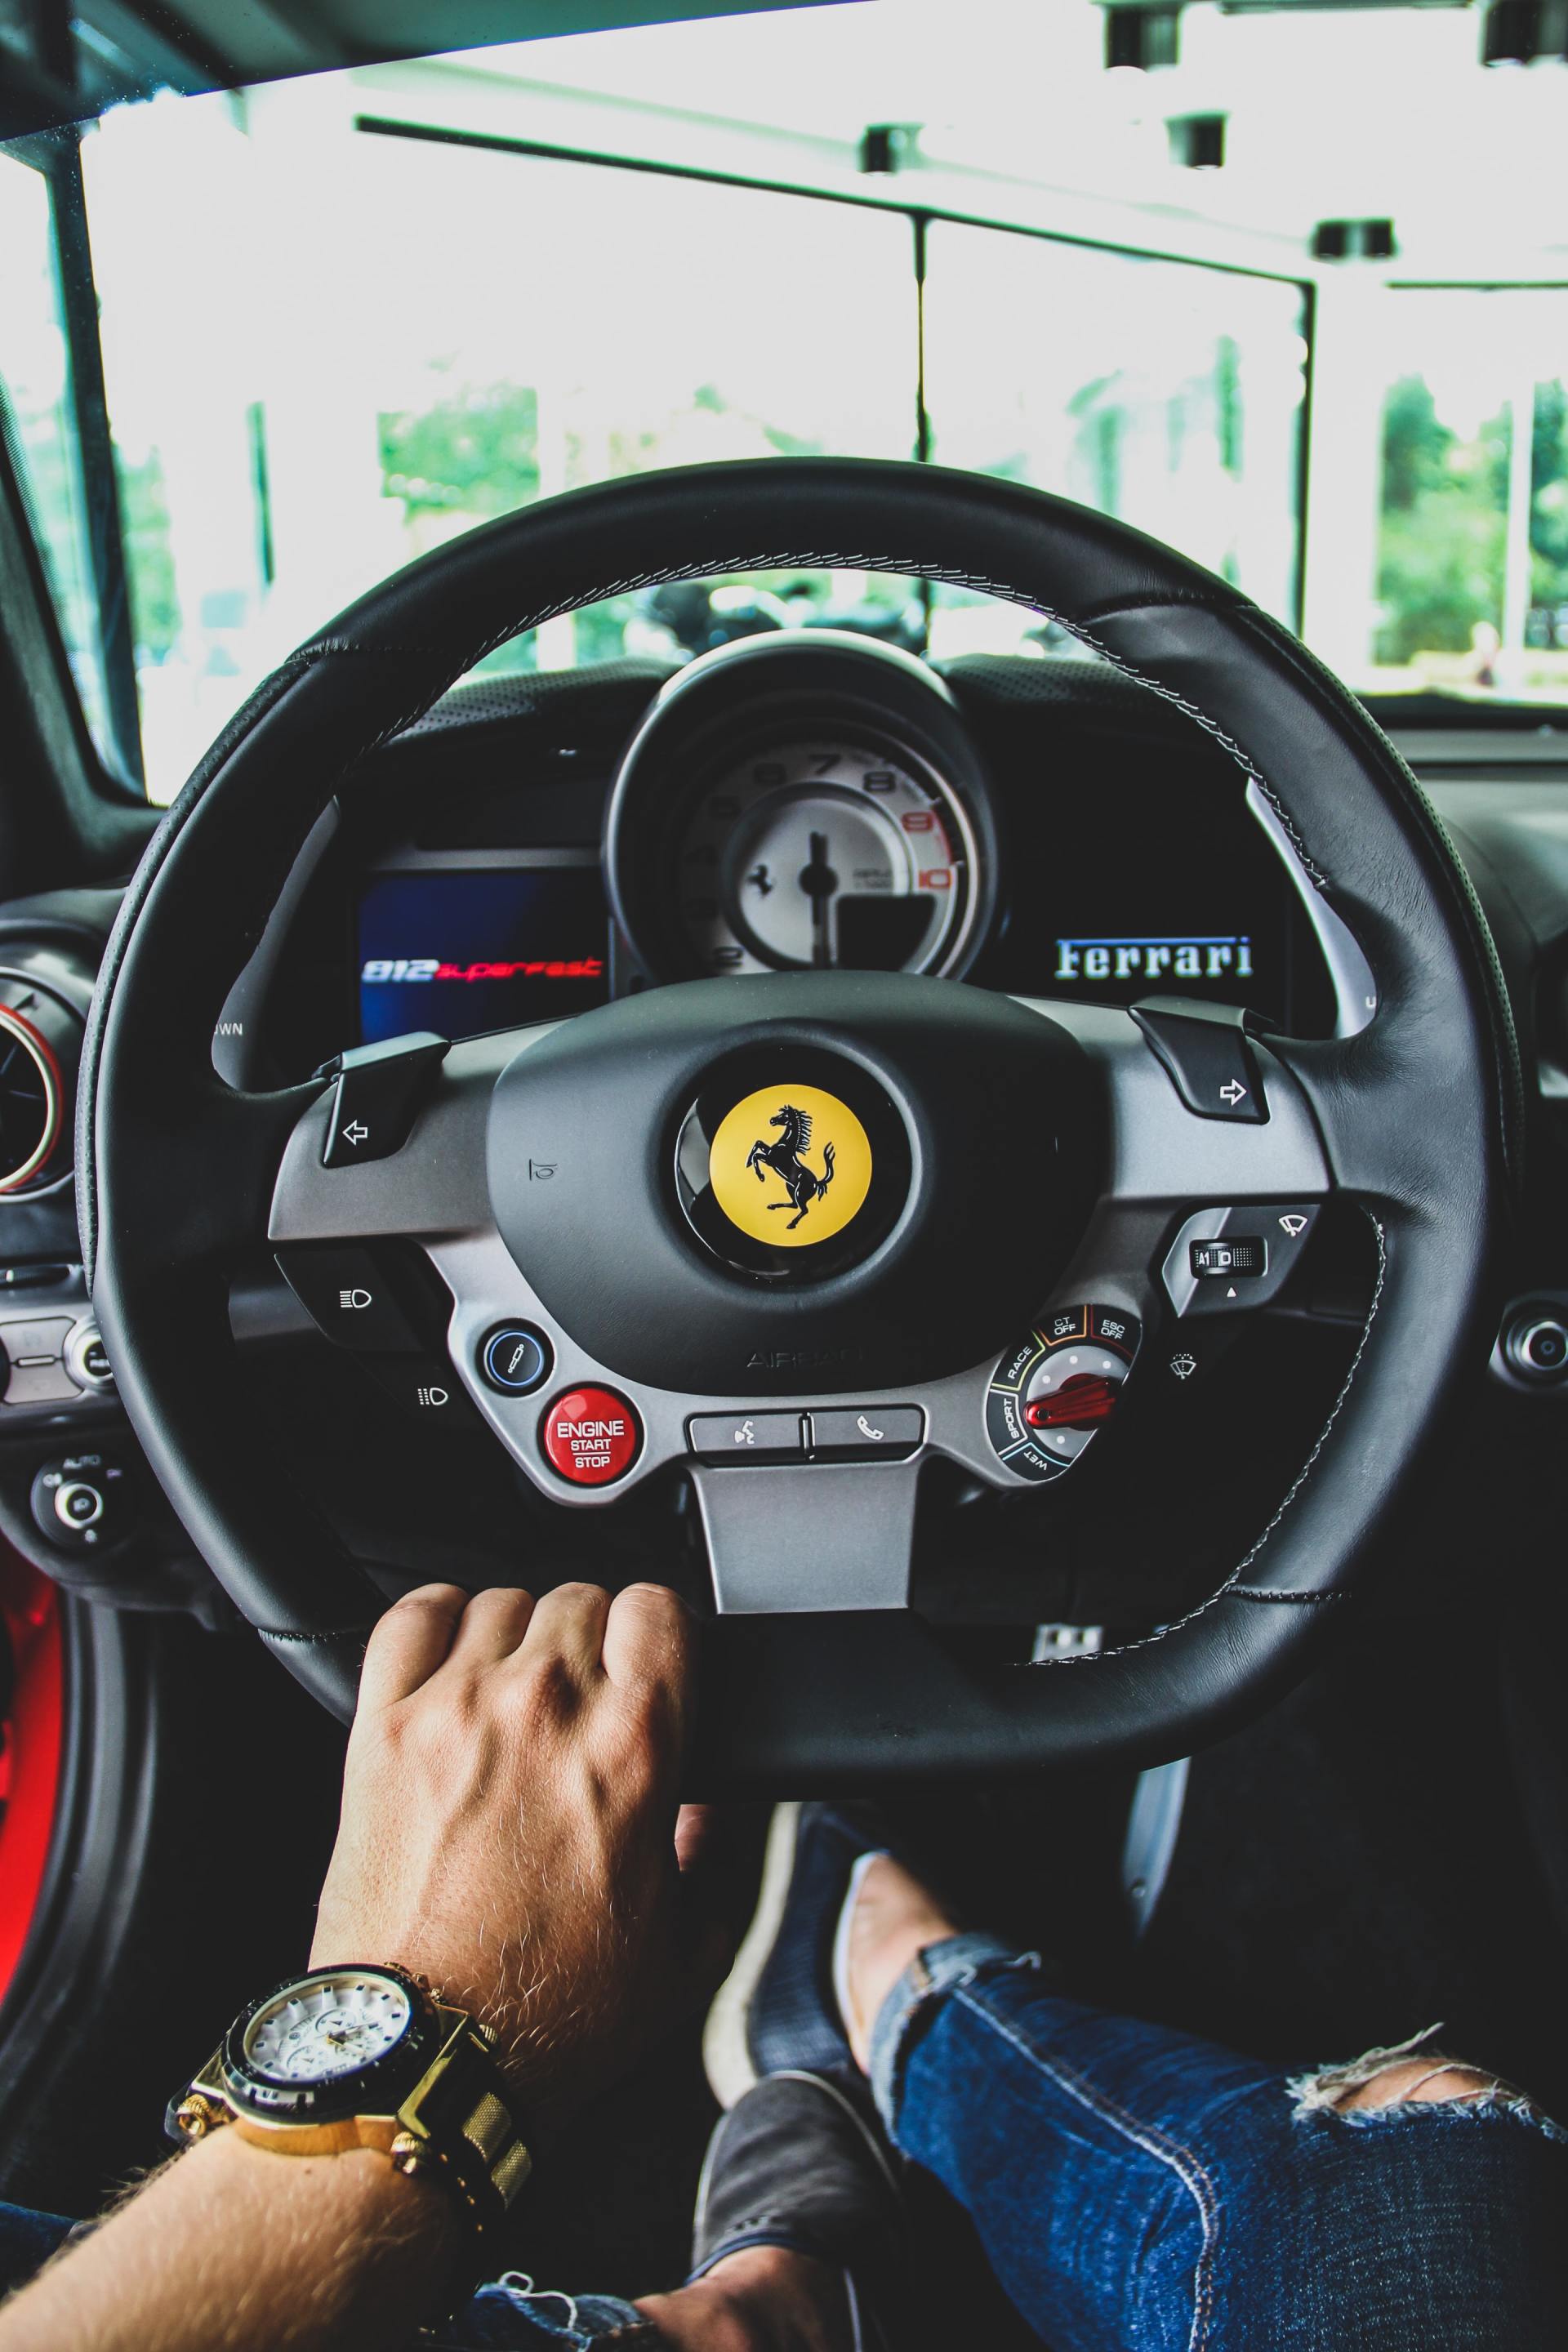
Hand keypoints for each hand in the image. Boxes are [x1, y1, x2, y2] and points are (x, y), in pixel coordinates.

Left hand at [311, 1580, 716, 2127]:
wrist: (431, 2057)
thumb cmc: (550, 2014)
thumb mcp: (688, 1946)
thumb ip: (715, 1853)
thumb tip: (710, 1807)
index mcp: (634, 1745)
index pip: (658, 1608)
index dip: (660, 1636)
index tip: (650, 1670)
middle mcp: (546, 1705)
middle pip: (580, 1599)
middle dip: (590, 1647)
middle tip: (581, 1712)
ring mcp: (456, 1707)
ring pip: (501, 1603)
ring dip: (515, 1642)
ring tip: (512, 1706)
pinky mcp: (381, 1728)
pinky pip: (410, 1618)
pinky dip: (433, 1626)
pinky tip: (448, 1668)